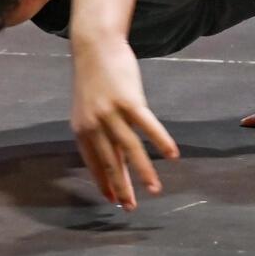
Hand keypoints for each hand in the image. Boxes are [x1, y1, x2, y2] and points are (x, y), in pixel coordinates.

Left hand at [70, 36, 177, 209]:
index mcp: (82, 130)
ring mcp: (111, 113)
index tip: (114, 201)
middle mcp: (94, 125)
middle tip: (131, 208)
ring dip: (144, 172)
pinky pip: (147, 126)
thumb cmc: (95, 79)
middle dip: (122, 187)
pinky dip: (160, 141)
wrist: (95, 47)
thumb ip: (101, 133)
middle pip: (111, 162)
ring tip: (156, 190)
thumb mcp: (91, 109)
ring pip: (130, 149)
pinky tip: (172, 154)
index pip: (94, 163)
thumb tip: (116, 158)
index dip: (104, 183)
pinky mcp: (129, 101)